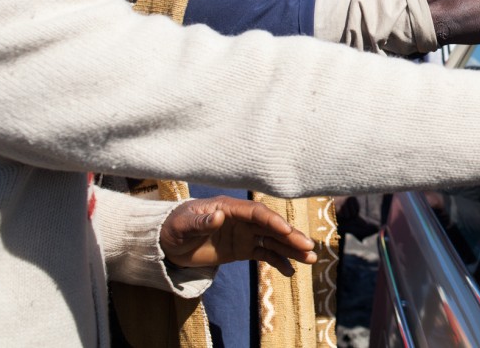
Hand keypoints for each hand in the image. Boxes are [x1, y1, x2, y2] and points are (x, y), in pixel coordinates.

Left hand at [159, 196, 316, 276]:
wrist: (168, 241)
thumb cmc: (174, 226)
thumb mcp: (184, 224)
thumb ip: (201, 221)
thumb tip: (218, 216)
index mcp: (231, 208)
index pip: (258, 213)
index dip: (274, 222)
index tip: (289, 232)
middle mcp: (243, 220)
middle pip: (271, 227)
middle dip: (291, 237)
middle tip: (309, 248)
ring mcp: (244, 234)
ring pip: (273, 241)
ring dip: (291, 249)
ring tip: (311, 259)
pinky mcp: (242, 249)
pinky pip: (264, 255)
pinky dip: (278, 261)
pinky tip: (291, 271)